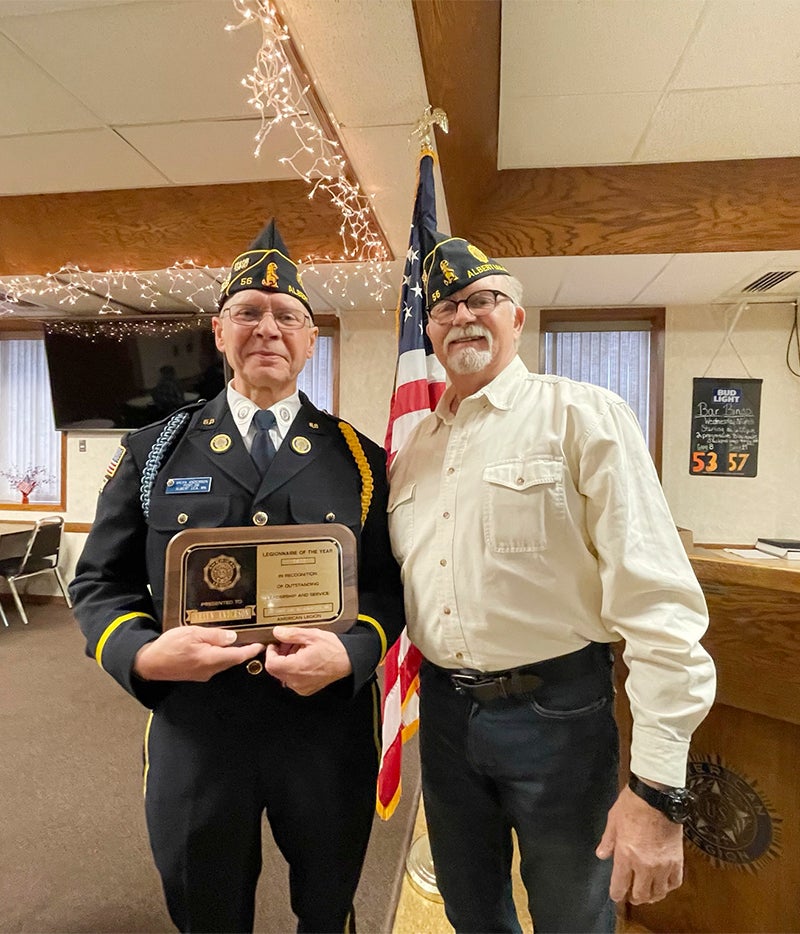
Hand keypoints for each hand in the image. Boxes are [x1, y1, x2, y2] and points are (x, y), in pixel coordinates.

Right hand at [133, 626, 261, 681]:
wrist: (149, 663)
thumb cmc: (168, 646)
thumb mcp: (192, 633)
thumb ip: (214, 636)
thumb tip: (233, 638)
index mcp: (210, 659)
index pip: (237, 656)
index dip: (251, 651)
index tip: (260, 645)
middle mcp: (209, 670)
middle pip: (232, 660)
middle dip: (243, 651)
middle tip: (252, 640)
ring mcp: (203, 673)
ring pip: (224, 663)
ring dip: (232, 653)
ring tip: (238, 641)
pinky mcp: (197, 674)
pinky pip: (214, 664)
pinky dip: (221, 656)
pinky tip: (219, 647)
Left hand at [264, 626, 351, 695]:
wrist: (349, 661)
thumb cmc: (335, 650)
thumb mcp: (312, 635)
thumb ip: (291, 634)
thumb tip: (277, 632)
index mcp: (296, 668)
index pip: (271, 664)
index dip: (270, 652)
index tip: (274, 644)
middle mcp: (297, 681)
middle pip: (276, 669)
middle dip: (280, 655)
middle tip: (289, 644)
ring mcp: (301, 687)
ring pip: (283, 674)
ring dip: (287, 661)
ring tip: (299, 650)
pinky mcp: (306, 689)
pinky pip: (292, 679)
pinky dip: (294, 669)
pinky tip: (304, 659)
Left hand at [596, 785, 683, 904]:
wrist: (656, 796)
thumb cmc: (632, 805)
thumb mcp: (613, 820)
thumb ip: (608, 841)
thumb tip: (602, 855)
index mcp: (626, 855)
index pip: (620, 885)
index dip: (616, 894)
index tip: (616, 895)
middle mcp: (644, 865)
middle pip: (641, 894)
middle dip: (634, 897)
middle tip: (632, 894)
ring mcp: (663, 864)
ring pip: (659, 893)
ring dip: (652, 895)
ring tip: (648, 892)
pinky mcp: (677, 860)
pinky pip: (675, 882)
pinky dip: (668, 886)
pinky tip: (664, 882)